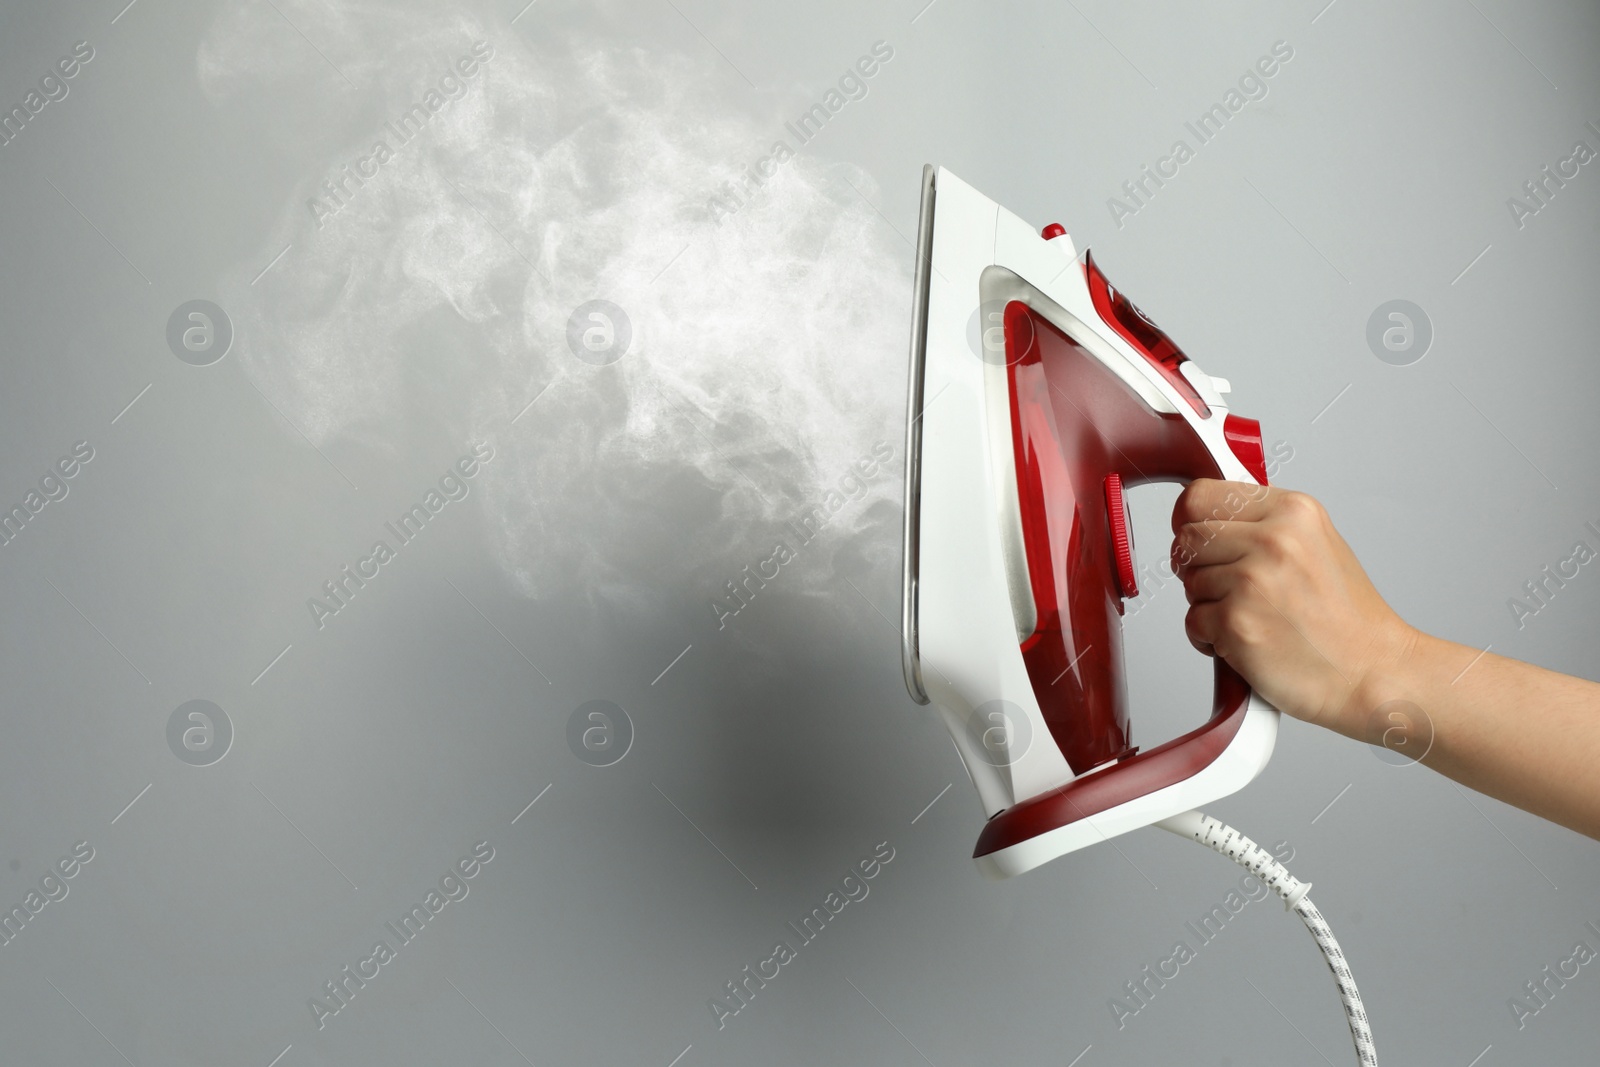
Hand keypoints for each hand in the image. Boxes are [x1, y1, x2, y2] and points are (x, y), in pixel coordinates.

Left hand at [1170, 479, 1416, 735]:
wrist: (1374, 672)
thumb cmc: (1347, 620)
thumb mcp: (1317, 545)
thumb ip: (1264, 524)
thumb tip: (1211, 518)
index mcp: (1292, 511)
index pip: (1201, 496)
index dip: (1190, 520)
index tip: (1199, 538)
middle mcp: (1273, 539)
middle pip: (1187, 539)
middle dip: (1197, 567)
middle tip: (1229, 589)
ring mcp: (1252, 581)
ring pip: (1189, 583)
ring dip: (1207, 606)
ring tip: (1253, 618)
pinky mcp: (1236, 623)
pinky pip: (1192, 622)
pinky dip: (1209, 639)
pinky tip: (1247, 642)